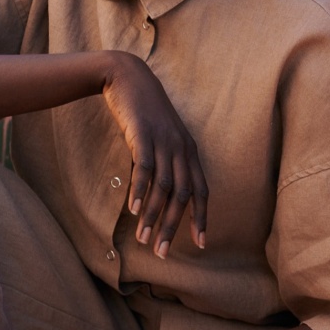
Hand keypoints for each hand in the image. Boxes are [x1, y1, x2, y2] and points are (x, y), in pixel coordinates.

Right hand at [103, 52, 207, 257]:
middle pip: (183, 195)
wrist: (128, 77)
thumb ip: (166, 164)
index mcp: (189, 151)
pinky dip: (140, 191)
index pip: (201, 191)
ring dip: (154, 215)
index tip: (200, 244)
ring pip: (163, 186)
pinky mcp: (143, 134)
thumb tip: (161, 194)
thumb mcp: (161, 139)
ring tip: (143, 238)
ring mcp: (164, 141)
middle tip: (162, 252)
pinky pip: (144, 168)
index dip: (201, 218)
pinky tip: (134, 210)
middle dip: (173, 226)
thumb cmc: (144, 113)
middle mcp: (181, 148)